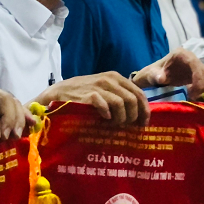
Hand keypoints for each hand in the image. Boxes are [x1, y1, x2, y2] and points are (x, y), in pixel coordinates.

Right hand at [34, 71, 149, 125]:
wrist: (59, 93)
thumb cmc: (83, 93)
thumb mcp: (103, 88)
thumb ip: (119, 93)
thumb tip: (139, 111)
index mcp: (115, 77)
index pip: (139, 93)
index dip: (144, 110)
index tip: (142, 123)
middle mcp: (109, 79)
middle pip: (133, 99)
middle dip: (134, 116)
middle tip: (128, 126)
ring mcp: (98, 86)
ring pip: (122, 104)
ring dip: (121, 118)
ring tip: (114, 124)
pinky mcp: (89, 95)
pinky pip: (106, 106)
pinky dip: (108, 115)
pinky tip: (104, 118)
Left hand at [132, 48, 203, 99]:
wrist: (155, 76)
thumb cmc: (153, 74)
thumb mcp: (151, 75)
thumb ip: (155, 76)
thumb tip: (161, 78)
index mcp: (181, 54)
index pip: (195, 64)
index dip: (197, 78)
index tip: (191, 92)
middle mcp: (191, 56)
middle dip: (201, 86)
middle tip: (193, 97)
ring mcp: (196, 63)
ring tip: (193, 96)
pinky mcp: (199, 71)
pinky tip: (203, 92)